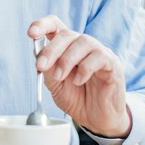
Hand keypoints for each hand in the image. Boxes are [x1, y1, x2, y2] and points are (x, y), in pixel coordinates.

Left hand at [27, 15, 131, 137]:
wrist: (95, 119)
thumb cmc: (76, 98)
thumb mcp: (55, 85)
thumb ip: (48, 70)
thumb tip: (40, 57)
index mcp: (66, 47)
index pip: (55, 25)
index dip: (42, 25)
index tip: (31, 33)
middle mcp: (82, 45)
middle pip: (66, 34)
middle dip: (51, 50)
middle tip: (41, 66)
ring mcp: (99, 52)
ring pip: (83, 42)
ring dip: (67, 60)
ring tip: (61, 78)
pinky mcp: (113, 63)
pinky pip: (99, 56)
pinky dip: (85, 68)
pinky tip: (79, 81)